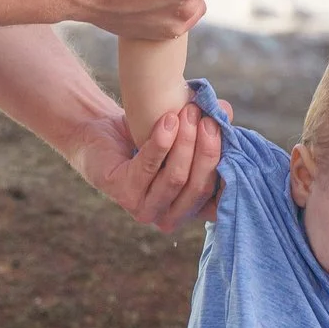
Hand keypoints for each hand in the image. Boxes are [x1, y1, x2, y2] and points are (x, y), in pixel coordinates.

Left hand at [68, 102, 221, 230]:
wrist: (98, 131)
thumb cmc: (146, 135)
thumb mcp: (183, 135)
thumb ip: (208, 128)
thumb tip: (226, 110)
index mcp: (189, 209)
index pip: (219, 202)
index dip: (229, 173)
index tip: (230, 137)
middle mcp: (169, 217)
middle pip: (199, 187)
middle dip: (207, 151)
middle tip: (207, 119)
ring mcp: (145, 210)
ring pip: (176, 178)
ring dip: (185, 143)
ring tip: (188, 113)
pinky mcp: (124, 194)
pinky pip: (149, 167)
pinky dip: (161, 142)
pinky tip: (167, 120)